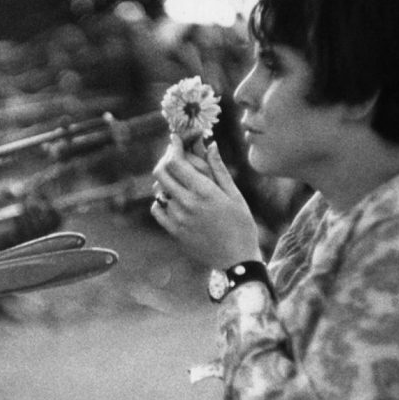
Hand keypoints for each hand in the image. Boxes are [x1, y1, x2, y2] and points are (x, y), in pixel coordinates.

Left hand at [151, 134, 260, 268]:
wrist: (237, 260)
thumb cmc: (242, 225)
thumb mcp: (235, 195)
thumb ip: (218, 169)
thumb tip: (210, 145)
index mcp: (204, 192)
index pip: (177, 162)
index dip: (173, 147)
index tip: (175, 139)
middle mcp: (187, 203)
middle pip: (161, 173)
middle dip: (165, 160)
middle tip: (173, 156)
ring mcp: (178, 219)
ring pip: (159, 190)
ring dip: (165, 181)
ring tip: (178, 179)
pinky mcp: (174, 232)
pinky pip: (157, 210)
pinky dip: (160, 201)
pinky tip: (171, 199)